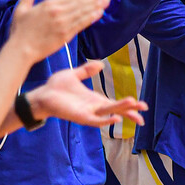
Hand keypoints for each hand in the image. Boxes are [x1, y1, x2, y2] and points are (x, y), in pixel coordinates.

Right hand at [10, 0, 110, 61]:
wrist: (21, 49)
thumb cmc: (20, 31)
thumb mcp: (22, 9)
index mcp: (49, 4)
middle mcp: (57, 11)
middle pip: (80, 3)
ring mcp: (62, 23)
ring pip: (82, 12)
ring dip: (96, 6)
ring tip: (107, 3)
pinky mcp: (65, 34)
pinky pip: (80, 24)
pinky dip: (90, 18)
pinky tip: (99, 14)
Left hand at [28, 61, 147, 126]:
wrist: (41, 95)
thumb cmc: (55, 87)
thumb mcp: (74, 75)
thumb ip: (87, 71)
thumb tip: (100, 64)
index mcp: (94, 99)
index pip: (115, 103)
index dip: (129, 105)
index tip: (142, 105)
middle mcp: (93, 108)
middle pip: (116, 109)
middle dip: (131, 110)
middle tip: (144, 108)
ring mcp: (87, 113)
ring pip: (108, 112)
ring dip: (121, 110)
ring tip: (134, 105)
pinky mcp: (79, 116)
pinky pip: (95, 120)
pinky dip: (105, 121)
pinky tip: (115, 119)